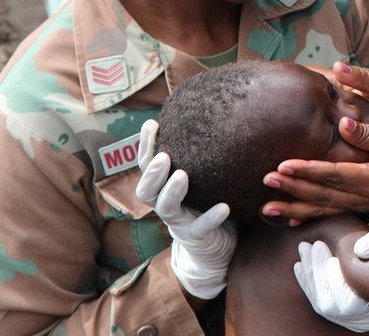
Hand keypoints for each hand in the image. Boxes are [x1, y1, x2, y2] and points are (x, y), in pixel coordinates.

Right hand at [136, 133, 235, 299]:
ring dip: (172, 192)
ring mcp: (179, 222)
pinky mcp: (197, 237)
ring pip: (166, 208)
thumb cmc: (207, 204)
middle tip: (164, 156)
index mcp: (162, 188)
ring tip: (182, 176)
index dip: (144, 146)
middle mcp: (166, 205)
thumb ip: (200, 159)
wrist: (214, 249)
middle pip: (146, 190)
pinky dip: (211, 217)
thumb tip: (210, 118)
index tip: (151, 123)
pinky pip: (201, 227)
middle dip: (152, 172)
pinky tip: (224, 207)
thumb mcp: (201, 181)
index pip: (146, 166)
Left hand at [262, 119, 368, 222]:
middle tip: (266, 180)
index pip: (335, 175)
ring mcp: (361, 205)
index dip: (309, 170)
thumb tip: (342, 124)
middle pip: (323, 195)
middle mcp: (366, 197)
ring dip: (294, 208)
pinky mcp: (358, 206)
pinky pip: (330, 213)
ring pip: (323, 209)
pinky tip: (288, 219)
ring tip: (266, 208)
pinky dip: (308, 216)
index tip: (284, 165)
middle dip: (293, 189)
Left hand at [294, 241, 368, 331]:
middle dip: (314, 273)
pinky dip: (309, 285)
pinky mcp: (348, 318)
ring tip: (303, 250)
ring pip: (323, 306)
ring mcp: (358, 322)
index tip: (318, 244)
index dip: (328, 273)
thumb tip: (359, 249)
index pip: (349, 299)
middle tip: (307, 245)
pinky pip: (322, 306)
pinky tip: (300, 267)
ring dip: (309, 277)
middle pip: (331, 305)